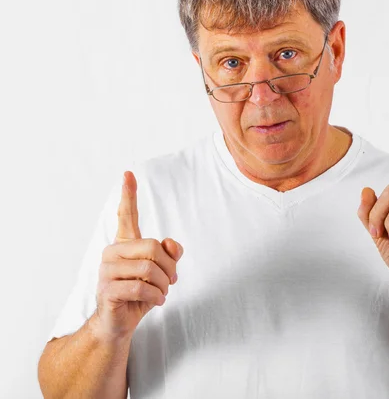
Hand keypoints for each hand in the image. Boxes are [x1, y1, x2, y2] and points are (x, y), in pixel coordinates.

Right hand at [93, 171, 184, 341]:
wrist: (118, 324)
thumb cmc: (140, 294)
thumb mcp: (161, 273)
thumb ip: (170, 255)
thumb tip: (172, 246)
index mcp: (125, 243)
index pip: (126, 214)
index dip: (128, 194)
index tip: (128, 173)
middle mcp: (112, 252)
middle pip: (153, 247)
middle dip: (169, 267)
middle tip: (172, 281)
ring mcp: (106, 270)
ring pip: (149, 268)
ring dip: (164, 284)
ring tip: (162, 293)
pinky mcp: (107, 290)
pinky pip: (141, 287)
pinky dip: (155, 296)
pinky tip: (156, 301)